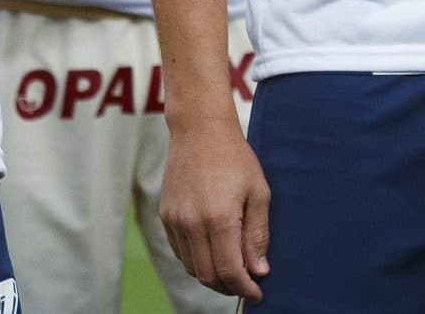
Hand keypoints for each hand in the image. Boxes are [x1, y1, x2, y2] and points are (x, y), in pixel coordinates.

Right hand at [160, 118, 270, 299]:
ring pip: (191, 267)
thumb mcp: (258, 192)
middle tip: (246, 285)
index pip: (229, 271)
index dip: (244, 288)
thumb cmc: (235, 158)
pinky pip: (179, 251)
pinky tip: (212, 253)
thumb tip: (258, 270)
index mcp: (219, 218)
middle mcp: (192, 224)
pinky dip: (196, 260)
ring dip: (211, 276)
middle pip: (207, 276)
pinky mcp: (165, 215)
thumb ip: (258, 234)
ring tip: (231, 271)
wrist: (199, 130)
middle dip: (228, 287)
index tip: (257, 294)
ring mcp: (175, 221)